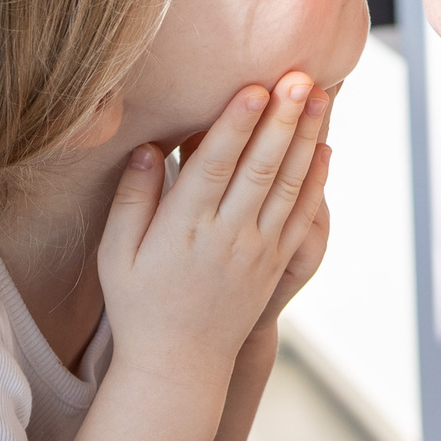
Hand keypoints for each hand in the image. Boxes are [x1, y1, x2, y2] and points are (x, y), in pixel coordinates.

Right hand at [98, 73, 331, 383]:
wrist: (179, 364)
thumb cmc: (139, 304)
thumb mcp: (116, 254)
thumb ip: (131, 200)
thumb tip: (147, 149)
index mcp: (183, 228)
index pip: (215, 165)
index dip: (236, 124)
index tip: (255, 87)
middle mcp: (227, 236)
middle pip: (261, 167)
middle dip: (283, 118)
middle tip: (300, 76)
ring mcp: (257, 249)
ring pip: (289, 185)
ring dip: (307, 138)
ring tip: (320, 97)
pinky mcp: (275, 262)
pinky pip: (302, 216)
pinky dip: (316, 181)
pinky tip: (324, 149)